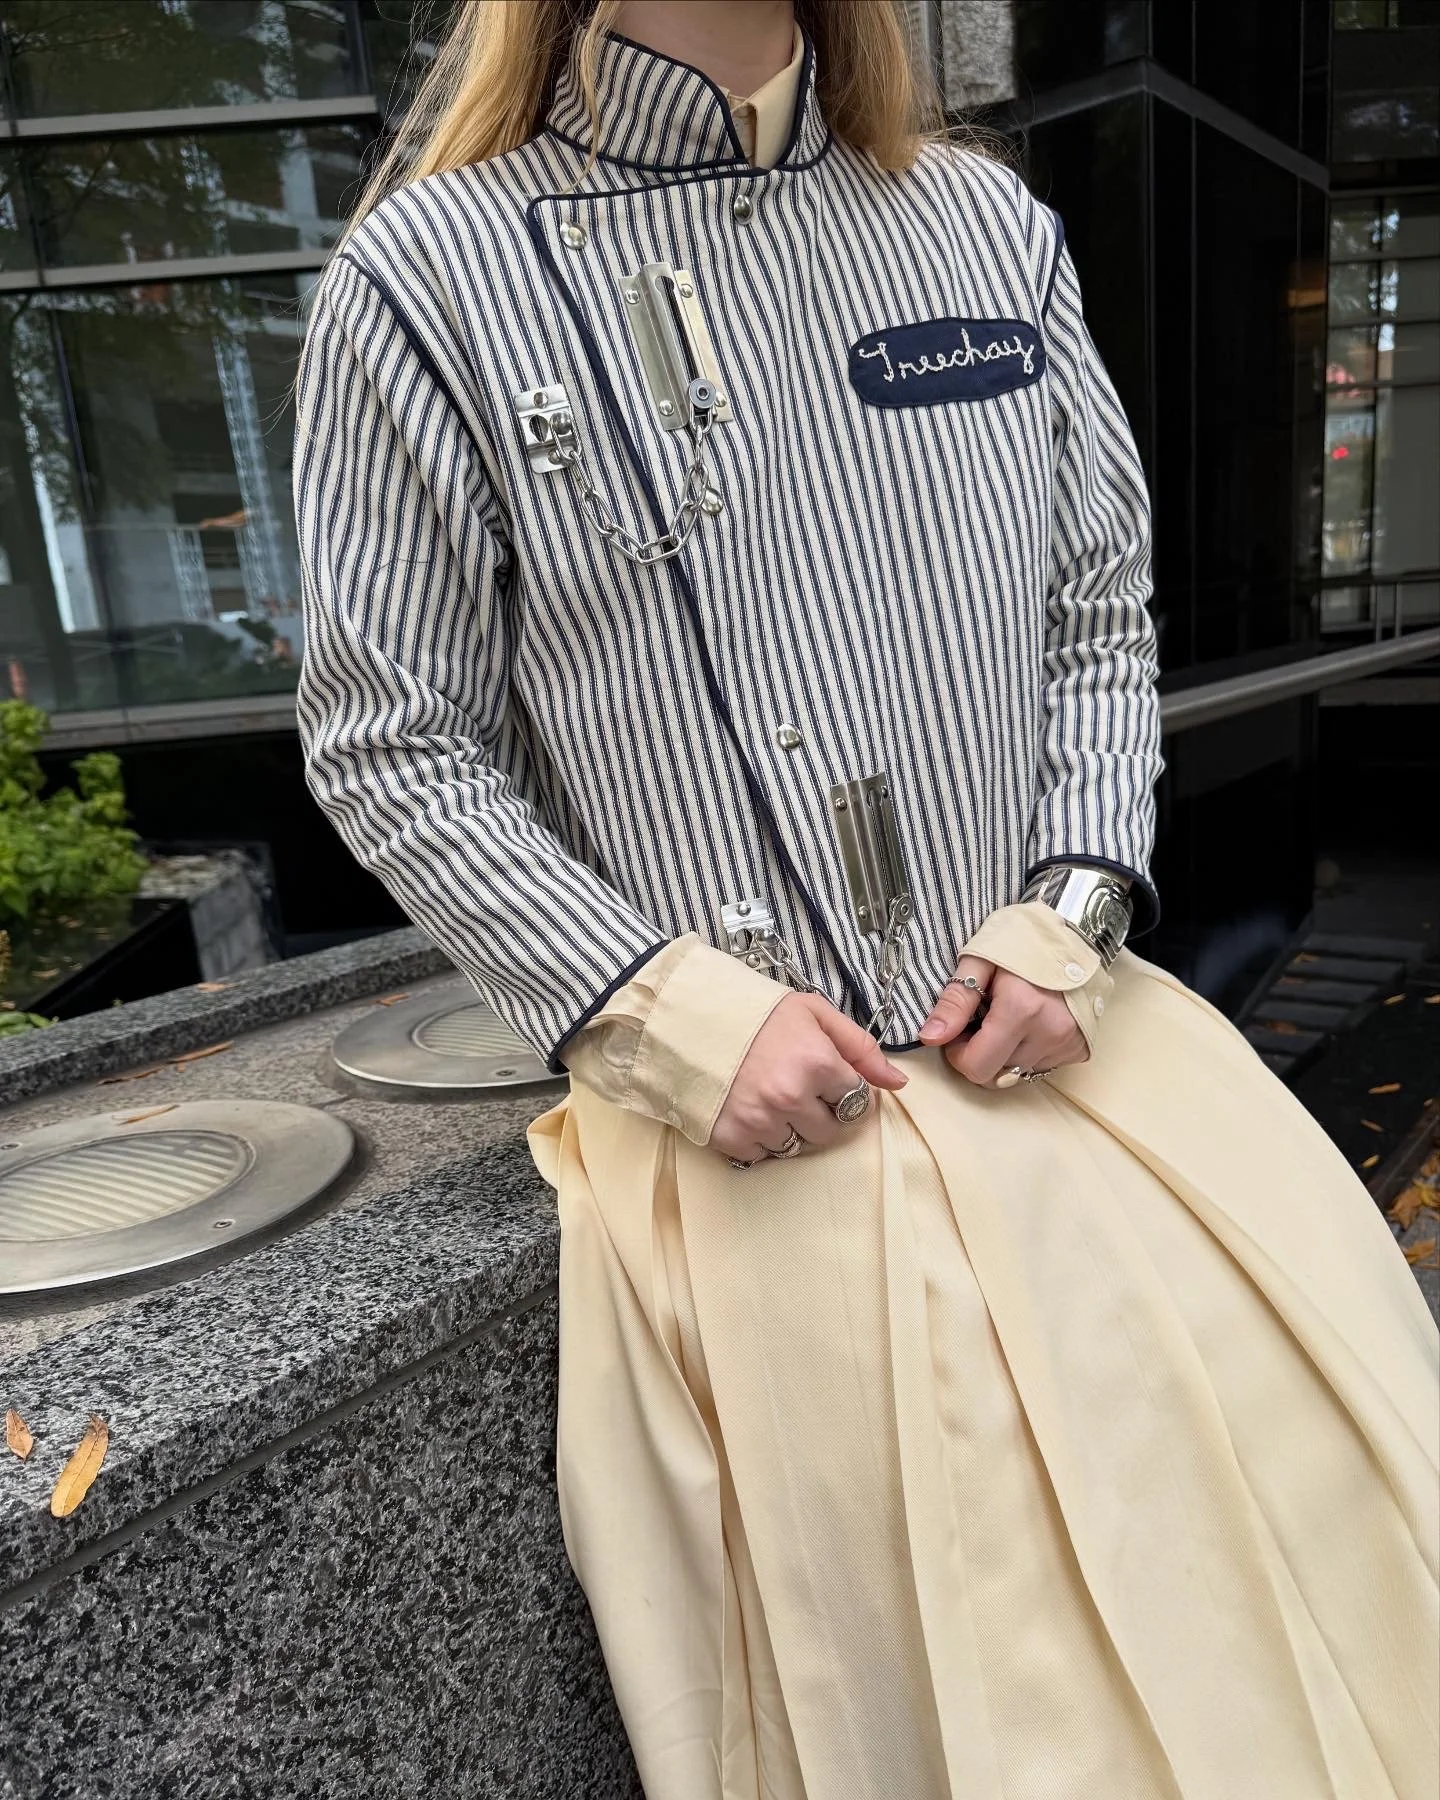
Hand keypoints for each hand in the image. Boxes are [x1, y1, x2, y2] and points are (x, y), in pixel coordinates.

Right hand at [711, 991, 908, 1163]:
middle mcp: (791, 1097)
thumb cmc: (755, 1012)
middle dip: (819, 1113)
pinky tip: (746, 1109)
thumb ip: (860, 1047)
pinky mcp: (730, 1137)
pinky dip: (756, 1139)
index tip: (828, 1081)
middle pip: (829, 1131)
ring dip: (788, 1127)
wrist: (686, 1016)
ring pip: (795, 1146)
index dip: (844, 1090)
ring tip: (767, 1096)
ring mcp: (759, 1120)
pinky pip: (759, 1155)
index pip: (857, 1101)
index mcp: (818, 1062)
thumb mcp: (813, 1013)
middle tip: (796, 1087)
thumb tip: (898, 1084)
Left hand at [918, 955, 1088, 1085]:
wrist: (1078, 931)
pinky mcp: (1079, 1049)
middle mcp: (1049, 1033)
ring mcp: (1068, 1044)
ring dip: (1003, 1055)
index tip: (959, 1030)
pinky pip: (1040, 1067)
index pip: (977, 1067)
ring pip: (1018, 1073)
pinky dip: (1026, 1052)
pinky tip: (1028, 1025)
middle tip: (980, 1023)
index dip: (958, 1054)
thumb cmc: (1024, 938)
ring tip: (1006, 1019)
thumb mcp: (981, 958)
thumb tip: (930, 1037)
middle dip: (979, 1056)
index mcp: (1021, 1009)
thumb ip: (955, 1001)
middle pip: (996, 1076)